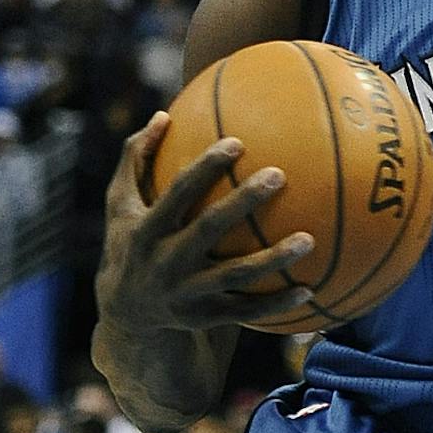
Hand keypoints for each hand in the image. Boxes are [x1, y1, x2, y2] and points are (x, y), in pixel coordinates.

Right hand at [95, 113, 315, 334]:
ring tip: (309, 240)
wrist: (126, 313)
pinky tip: (310, 290)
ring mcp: (186, 293)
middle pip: (207, 229)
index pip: (177, 193)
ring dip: (272, 259)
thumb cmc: (132, 242)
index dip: (204, 168)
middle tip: (278, 175)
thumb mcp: (121, 205)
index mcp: (147, 229)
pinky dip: (277, 304)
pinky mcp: (205, 318)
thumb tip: (163, 114)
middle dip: (241, 201)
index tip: (237, 142)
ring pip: (235, 276)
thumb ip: (136, 159)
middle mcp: (166, 262)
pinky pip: (246, 312)